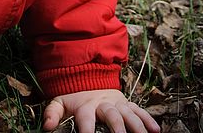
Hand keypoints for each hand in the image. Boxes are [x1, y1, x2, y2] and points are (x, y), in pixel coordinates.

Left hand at [42, 89, 159, 132]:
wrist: (88, 74)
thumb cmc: (74, 95)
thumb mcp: (60, 101)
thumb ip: (52, 113)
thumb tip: (47, 128)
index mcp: (85, 105)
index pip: (86, 120)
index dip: (86, 132)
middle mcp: (103, 104)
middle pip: (112, 117)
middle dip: (118, 129)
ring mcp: (117, 103)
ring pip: (129, 113)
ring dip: (137, 126)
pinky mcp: (126, 103)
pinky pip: (139, 110)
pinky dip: (148, 119)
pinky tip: (156, 131)